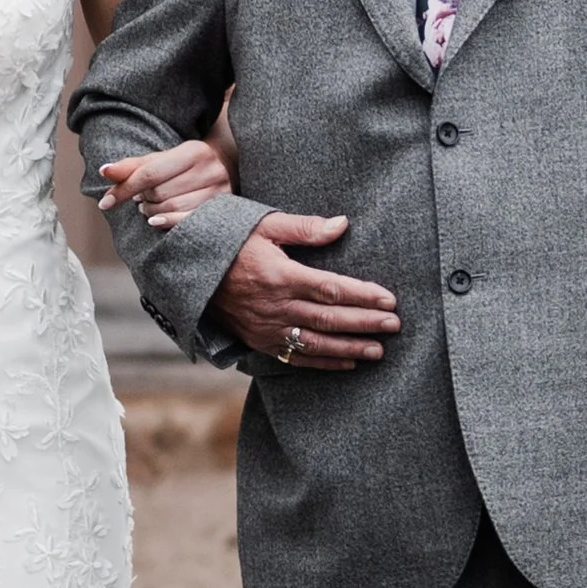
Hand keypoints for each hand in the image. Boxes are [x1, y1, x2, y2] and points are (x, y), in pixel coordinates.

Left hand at [99, 134, 235, 228]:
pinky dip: (167, 223)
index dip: (124, 188)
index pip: (150, 173)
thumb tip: (104, 171)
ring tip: (149, 208)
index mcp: (193, 151)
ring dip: (152, 212)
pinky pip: (188, 222)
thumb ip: (133, 166)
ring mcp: (220, 190)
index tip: (105, 203)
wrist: (229, 168)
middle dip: (143, 198)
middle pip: (160, 192)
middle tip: (141, 199)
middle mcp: (210, 168)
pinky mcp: (223, 209)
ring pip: (172, 207)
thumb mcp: (162, 160)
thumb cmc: (186, 165)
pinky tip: (155, 221)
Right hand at [213, 211, 400, 370]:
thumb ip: (305, 228)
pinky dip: (324, 362)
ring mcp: (267, 328)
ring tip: (379, 350)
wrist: (192, 273)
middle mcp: (275, 306)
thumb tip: (342, 224)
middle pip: (328, 319)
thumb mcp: (265, 226)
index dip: (362, 295)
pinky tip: (348, 363)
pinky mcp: (261, 342)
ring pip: (316, 343)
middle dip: (365, 323)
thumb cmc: (231, 243)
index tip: (389, 299)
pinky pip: (296, 357)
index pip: (330, 289)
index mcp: (279, 275)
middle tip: (394, 325)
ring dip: (350, 348)